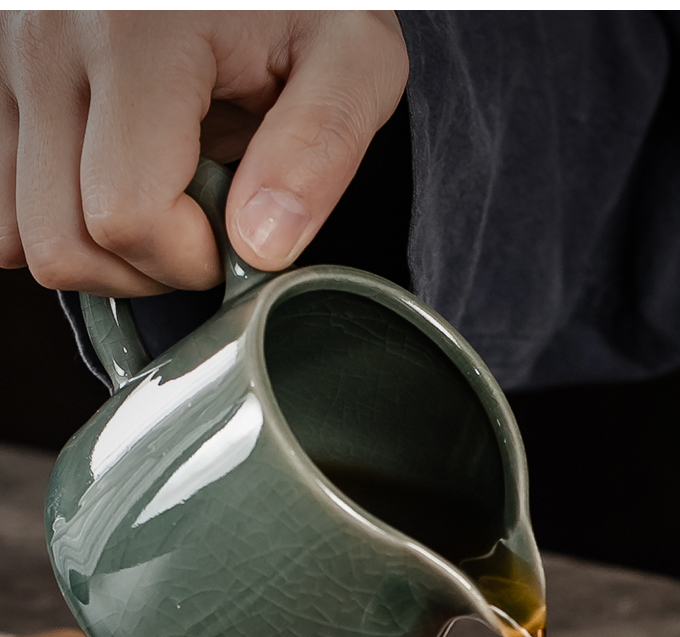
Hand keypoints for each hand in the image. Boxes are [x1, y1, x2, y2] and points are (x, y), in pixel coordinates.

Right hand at [0, 11, 407, 295]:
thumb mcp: (352, 56)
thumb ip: (320, 146)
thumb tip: (260, 245)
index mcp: (137, 32)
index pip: (127, 216)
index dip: (193, 257)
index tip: (241, 232)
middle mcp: (48, 39)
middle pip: (63, 242)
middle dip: (147, 268)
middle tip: (207, 227)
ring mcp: (8, 59)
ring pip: (18, 235)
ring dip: (102, 252)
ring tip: (166, 200)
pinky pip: (0, 204)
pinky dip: (61, 220)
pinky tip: (118, 186)